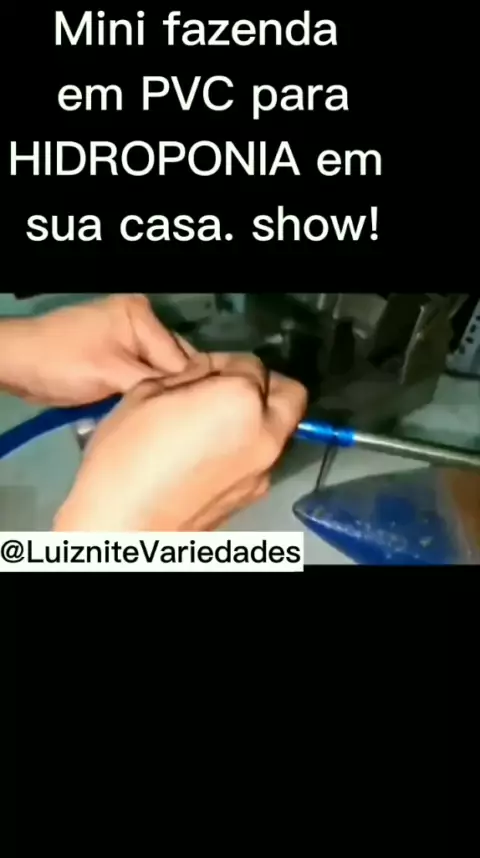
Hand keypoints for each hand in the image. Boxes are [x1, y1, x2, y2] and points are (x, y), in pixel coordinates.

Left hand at [0, 294, 194, 405]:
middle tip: (183, 422)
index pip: (179, 357)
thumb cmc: (64, 363)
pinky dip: (145, 395)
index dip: (185, 387)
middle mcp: (141, 324)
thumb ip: (155, 383)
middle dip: (175, 391)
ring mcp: (129, 342)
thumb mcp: (113, 372)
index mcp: (142, 315)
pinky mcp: (119, 360)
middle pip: (173, 364)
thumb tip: (196, 400)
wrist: (18, 365)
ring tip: (169, 422)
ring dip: (160, 396)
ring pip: (159, 375)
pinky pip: (143, 379)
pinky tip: (150, 414)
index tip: (195, 417)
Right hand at [54, 354, 306, 531]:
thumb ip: (190, 375)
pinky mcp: (255, 496)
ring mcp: (265, 469)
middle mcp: (267, 434)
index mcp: (242, 400)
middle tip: (225, 392)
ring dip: (259, 418)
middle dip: (263, 386)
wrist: (125, 526)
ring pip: (280, 429)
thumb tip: (206, 374)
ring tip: (215, 426)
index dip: (222, 364)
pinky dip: (248, 446)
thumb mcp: (148, 394)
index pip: (251, 363)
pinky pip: (263, 457)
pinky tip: (210, 455)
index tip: (199, 373)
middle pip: (289, 394)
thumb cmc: (126, 456)